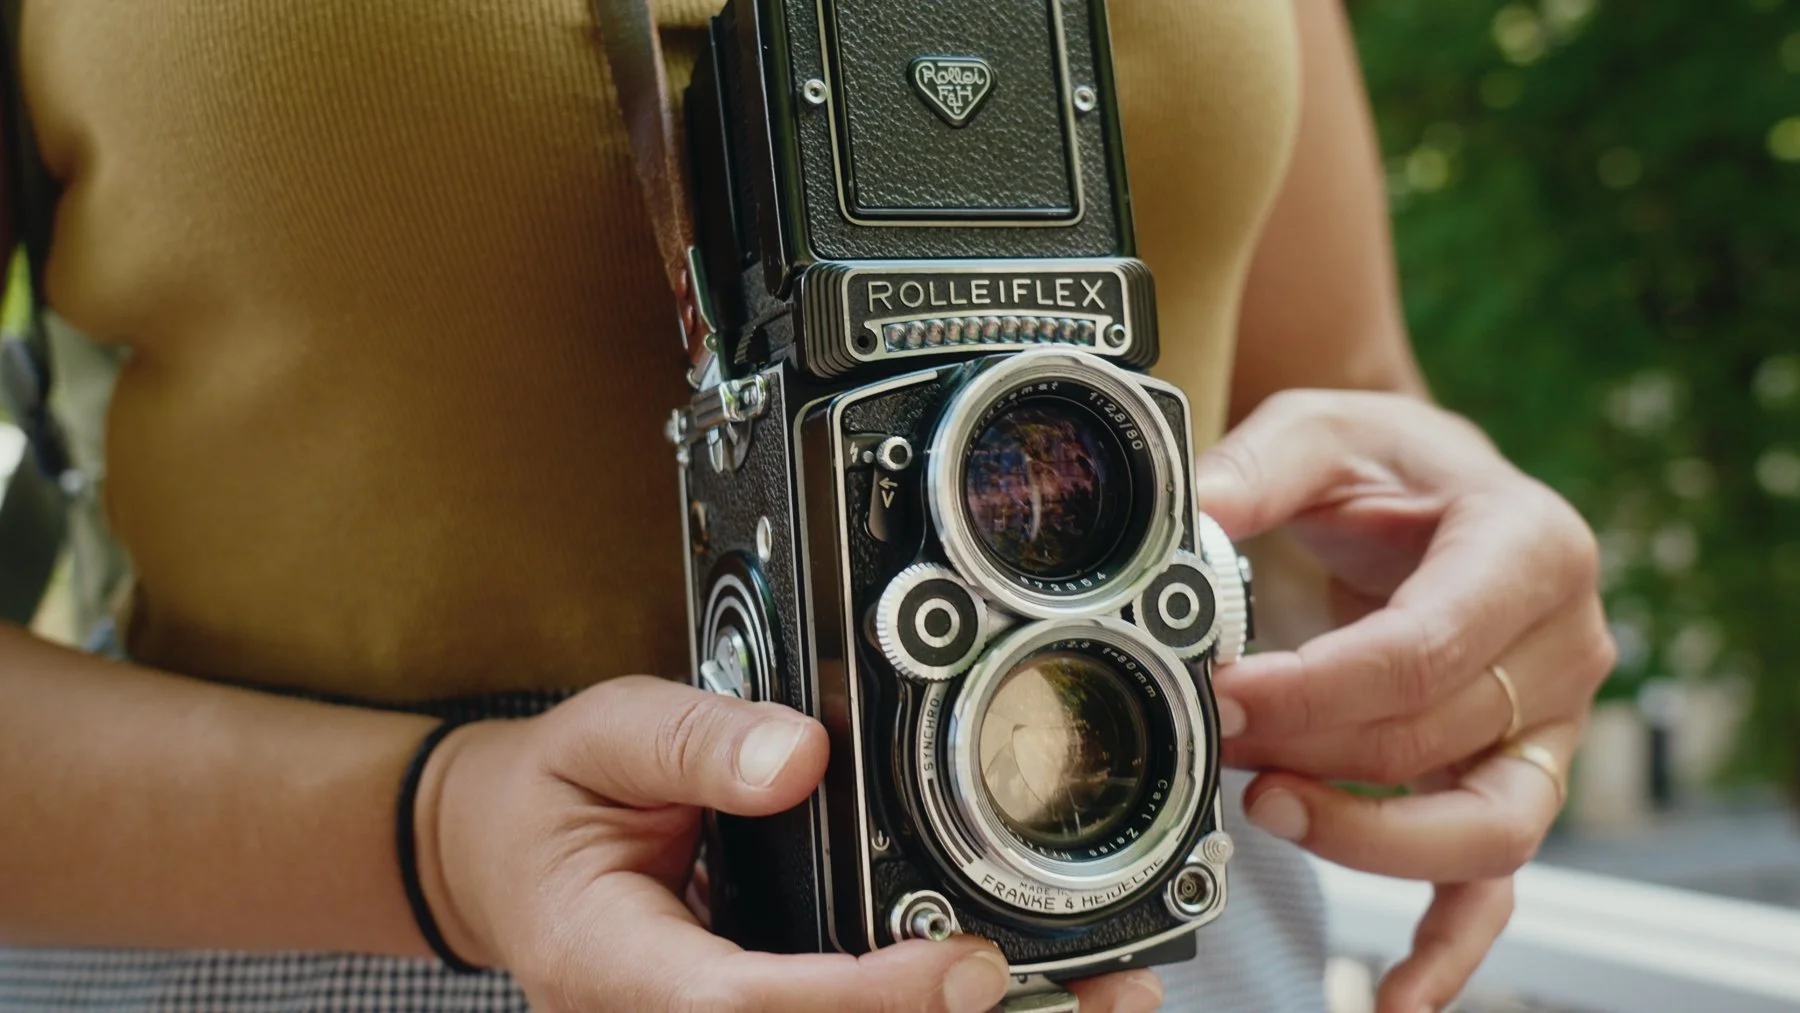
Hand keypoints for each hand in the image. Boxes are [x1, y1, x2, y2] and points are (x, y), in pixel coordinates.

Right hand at [415, 676, 1164, 1012]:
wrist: (505, 856)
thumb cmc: (550, 799)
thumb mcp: (599, 735)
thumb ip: (691, 741)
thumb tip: (800, 756)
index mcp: (615, 964)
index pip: (744, 1006)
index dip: (861, 1000)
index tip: (965, 966)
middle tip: (1068, 991)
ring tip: (1095, 1002)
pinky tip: (1028, 996)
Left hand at [1196, 391, 1614, 1012]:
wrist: (1433, 494)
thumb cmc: (1386, 467)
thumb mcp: (1325, 429)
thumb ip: (1265, 466)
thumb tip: (1204, 516)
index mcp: (1529, 550)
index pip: (1422, 651)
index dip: (1314, 689)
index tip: (1221, 695)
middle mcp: (1562, 647)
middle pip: (1434, 739)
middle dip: (1309, 749)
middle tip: (1211, 736)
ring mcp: (1548, 728)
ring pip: (1482, 827)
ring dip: (1364, 837)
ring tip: (1265, 809)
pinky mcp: (1515, 781)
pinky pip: (1497, 885)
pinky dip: (1449, 947)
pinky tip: (1391, 993)